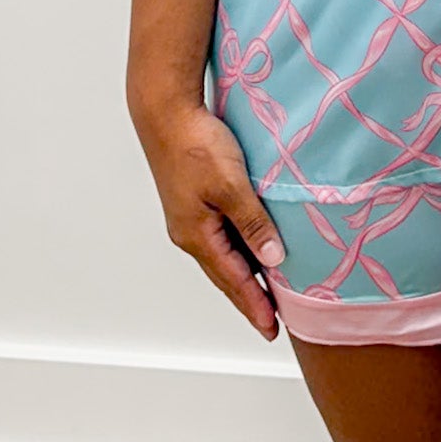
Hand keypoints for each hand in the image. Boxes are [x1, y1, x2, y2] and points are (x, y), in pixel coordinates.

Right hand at [130, 93, 286, 338]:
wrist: (167, 112)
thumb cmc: (196, 144)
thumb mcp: (231, 185)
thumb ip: (253, 223)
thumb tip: (273, 259)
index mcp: (197, 235)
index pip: (233, 281)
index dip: (254, 305)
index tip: (272, 329)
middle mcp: (190, 233)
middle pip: (225, 275)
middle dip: (249, 298)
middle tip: (272, 321)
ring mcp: (190, 218)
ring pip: (223, 256)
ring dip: (244, 275)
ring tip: (267, 292)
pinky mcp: (193, 201)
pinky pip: (220, 236)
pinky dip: (238, 250)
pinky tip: (251, 248)